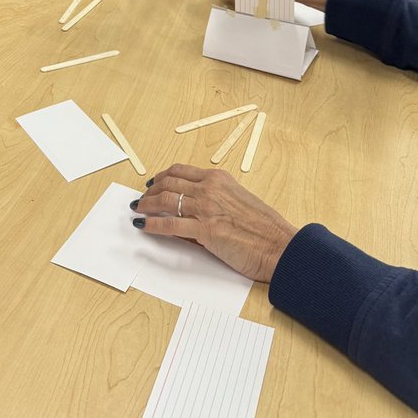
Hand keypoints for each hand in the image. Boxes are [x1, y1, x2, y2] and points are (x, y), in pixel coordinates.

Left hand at [132, 164, 296, 281]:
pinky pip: (170, 225)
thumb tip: (189, 210)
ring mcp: (206, 207)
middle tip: (142, 199)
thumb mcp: (237, 201)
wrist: (279, 245)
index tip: (153, 183)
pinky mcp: (205, 229)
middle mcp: (209, 188)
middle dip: (151, 191)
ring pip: (166, 200)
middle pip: (169, 183)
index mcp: (218, 178)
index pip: (181, 171)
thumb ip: (213, 201)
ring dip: (147, 205)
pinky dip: (153, 225)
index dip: (162, 177)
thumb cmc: (264, 228)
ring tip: (138, 210)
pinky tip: (144, 226)